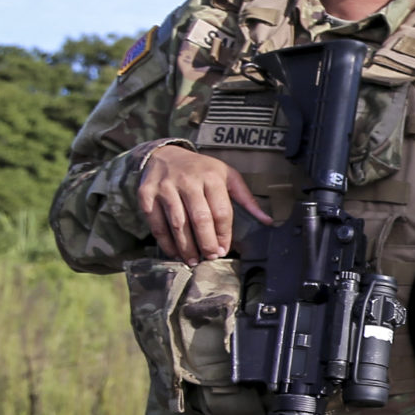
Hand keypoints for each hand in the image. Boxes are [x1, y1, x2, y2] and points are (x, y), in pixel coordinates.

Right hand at [137, 144, 268, 262]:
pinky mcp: (146, 195)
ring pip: (177, 224)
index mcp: (212, 177)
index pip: (221, 212)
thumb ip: (246, 199)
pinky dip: (165, 242)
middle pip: (200, 219)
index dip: (224, 234)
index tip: (224, 249)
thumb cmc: (201, 170)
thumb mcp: (227, 176)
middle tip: (210, 257)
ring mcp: (165, 188)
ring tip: (192, 260)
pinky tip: (174, 252)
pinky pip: (156, 224)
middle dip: (206, 243)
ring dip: (186, 246)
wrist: (164, 154)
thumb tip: (268, 221)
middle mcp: (188, 181)